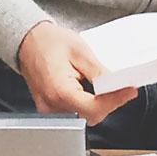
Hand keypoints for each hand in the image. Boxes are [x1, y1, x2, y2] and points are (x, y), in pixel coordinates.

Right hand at [17, 20, 137, 125]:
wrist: (27, 39)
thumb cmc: (48, 42)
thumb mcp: (79, 51)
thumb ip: (99, 72)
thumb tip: (118, 84)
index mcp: (58, 90)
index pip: (94, 107)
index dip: (115, 100)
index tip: (129, 91)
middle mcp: (52, 105)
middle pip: (90, 115)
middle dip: (109, 102)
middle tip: (124, 87)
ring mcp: (49, 109)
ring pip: (83, 115)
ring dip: (99, 104)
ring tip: (110, 88)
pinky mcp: (50, 108)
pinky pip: (74, 111)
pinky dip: (87, 103)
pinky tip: (94, 91)